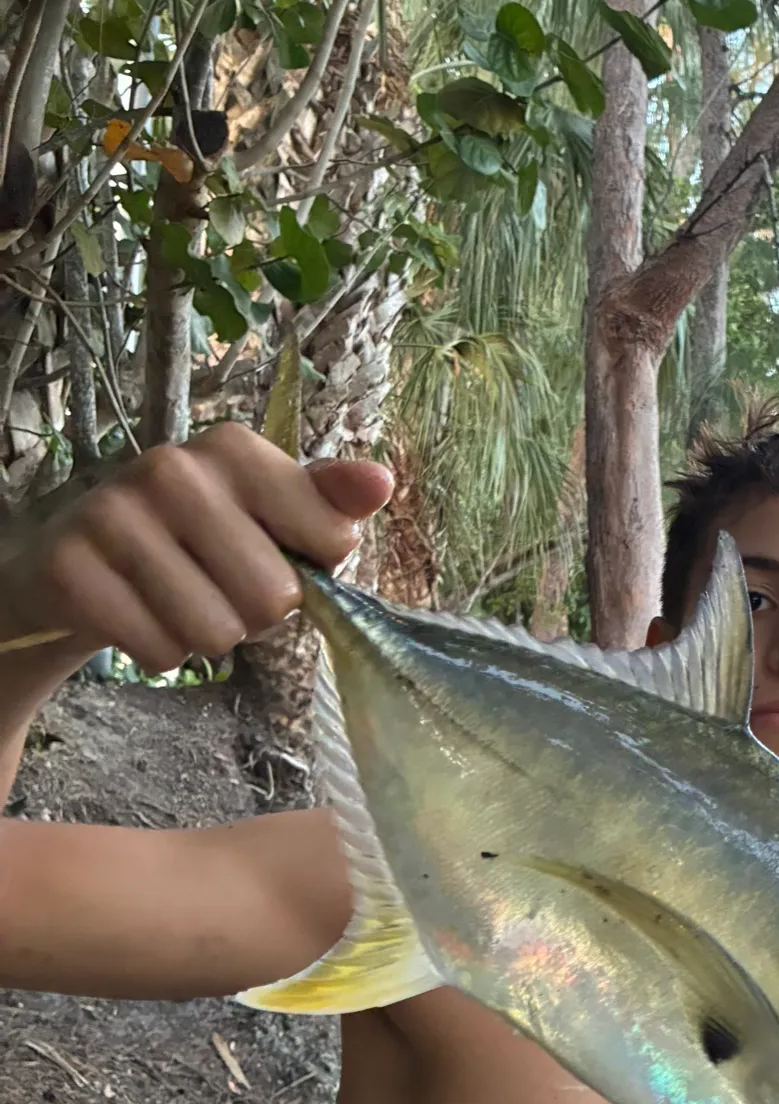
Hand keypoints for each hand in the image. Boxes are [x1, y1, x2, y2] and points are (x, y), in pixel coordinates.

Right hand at [0, 421, 392, 673]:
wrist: (81, 560)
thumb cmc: (198, 537)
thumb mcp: (269, 510)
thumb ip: (329, 502)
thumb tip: (380, 482)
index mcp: (237, 450)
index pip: (333, 540)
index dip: (313, 568)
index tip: (275, 552)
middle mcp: (174, 469)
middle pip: (275, 598)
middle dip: (257, 614)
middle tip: (219, 586)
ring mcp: (115, 515)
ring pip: (217, 633)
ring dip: (207, 635)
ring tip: (179, 599)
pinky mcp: (72, 568)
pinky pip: (160, 653)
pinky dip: (160, 651)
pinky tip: (139, 613)